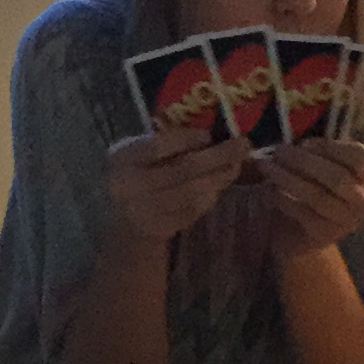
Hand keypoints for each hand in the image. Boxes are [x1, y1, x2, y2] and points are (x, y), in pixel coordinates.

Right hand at [104, 124, 249, 248]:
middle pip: (182, 170)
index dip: (186, 139)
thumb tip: (210, 134)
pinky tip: (219, 185)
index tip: (210, 134)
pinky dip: (210, 196)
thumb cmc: (134, 176)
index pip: (158, 147)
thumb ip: (166, 144)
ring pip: (192, 193)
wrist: (120, 220)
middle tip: (242, 145)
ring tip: (237, 165)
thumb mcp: (138, 155)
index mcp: (123, 160)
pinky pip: (192, 211)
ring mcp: (145, 211)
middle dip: (217, 157)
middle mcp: (130, 186)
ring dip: (219, 178)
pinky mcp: (159, 229)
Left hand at [261, 137, 363, 256]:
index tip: (303, 143)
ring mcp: (346, 221)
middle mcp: (363, 200)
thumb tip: (294, 146)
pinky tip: (271, 191)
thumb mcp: (316, 166)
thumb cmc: (310, 189)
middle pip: (338, 177)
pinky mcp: (325, 235)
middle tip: (278, 152)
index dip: (330, 147)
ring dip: (288, 178)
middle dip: (304, 162)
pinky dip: (285, 200)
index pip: (360, 156)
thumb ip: (314, 153)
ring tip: (266, 168)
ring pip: (318, 196)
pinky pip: (304, 214)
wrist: (300, 233)